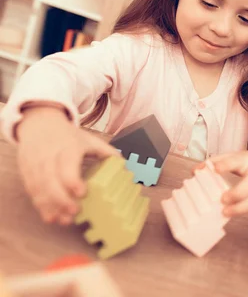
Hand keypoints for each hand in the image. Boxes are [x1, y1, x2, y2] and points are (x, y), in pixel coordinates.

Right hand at [16, 107, 120, 224]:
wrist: (39, 124)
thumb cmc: (67, 136)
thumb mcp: (88, 139)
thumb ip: (106, 151)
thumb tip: (125, 165)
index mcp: (67, 147)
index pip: (66, 163)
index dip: (71, 179)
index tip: (81, 192)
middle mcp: (49, 156)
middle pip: (50, 179)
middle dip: (61, 198)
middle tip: (75, 212)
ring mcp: (35, 165)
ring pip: (39, 188)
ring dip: (51, 206)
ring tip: (64, 220)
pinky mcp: (26, 173)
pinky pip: (32, 191)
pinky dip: (41, 206)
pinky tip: (51, 217)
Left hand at [192, 149, 247, 216]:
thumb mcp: (235, 157)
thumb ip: (216, 161)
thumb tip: (196, 170)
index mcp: (246, 161)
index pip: (237, 161)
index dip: (227, 164)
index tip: (217, 169)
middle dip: (237, 192)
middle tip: (223, 199)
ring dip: (239, 208)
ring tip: (225, 212)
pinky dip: (241, 211)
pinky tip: (230, 215)